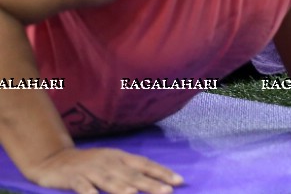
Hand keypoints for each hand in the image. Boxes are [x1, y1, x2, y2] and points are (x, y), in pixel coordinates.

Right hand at [25, 146, 182, 193]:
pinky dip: (88, 191)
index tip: (179, 181)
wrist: (54, 160)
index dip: (162, 172)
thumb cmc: (90, 165)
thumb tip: (153, 181)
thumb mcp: (111, 163)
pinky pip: (81, 186)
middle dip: (150, 183)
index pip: (145, 164)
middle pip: (131, 174)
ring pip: (109, 180)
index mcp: (120, 157)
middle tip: (166, 191)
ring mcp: (90, 169)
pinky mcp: (72, 178)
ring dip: (122, 187)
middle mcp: (108, 162)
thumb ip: (129, 172)